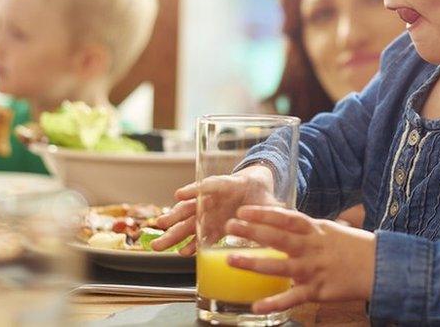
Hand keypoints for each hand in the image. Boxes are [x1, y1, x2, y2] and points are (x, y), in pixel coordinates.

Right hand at [152, 164, 278, 254]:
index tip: (180, 195)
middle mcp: (213, 199)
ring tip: (158, 245)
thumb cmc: (261, 192)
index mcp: (228, 185)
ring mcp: (210, 212)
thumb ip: (271, 206)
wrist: (256, 192)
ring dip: (174, 233)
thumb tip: (281, 213)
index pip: (210, 185)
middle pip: (192, 206)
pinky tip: (182, 253)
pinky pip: (198, 235)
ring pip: (188, 222)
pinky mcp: (211, 225)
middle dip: (175, 217)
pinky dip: (191, 244)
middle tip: (160, 225)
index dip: (195, 190)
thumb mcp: (268, 197)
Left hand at [224, 205, 376, 313]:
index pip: (285, 218)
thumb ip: (308, 229)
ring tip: (231, 260)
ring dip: (253, 263)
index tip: (243, 211)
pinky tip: (256, 305)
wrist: (380, 267)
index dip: (263, 214)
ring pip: (279, 265)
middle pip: (277, 237)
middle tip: (229, 227)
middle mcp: (311, 247)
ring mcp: (313, 269)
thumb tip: (286, 223)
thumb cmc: (354, 248)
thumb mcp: (331, 231)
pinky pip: (292, 297)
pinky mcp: (317, 290)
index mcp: (315, 230)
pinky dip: (274, 302)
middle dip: (251, 232)